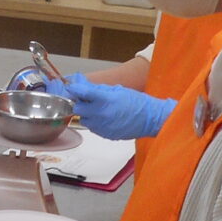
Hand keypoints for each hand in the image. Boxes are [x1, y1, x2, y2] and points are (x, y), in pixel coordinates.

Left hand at [43, 74, 177, 140]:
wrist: (150, 119)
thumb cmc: (137, 102)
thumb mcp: (117, 90)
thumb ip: (98, 89)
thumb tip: (82, 85)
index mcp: (105, 100)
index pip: (82, 92)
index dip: (74, 88)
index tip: (71, 86)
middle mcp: (101, 114)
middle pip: (77, 109)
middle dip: (79, 103)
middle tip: (84, 99)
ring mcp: (103, 126)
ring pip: (84, 120)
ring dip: (87, 114)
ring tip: (98, 109)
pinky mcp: (105, 135)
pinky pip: (93, 128)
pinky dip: (95, 122)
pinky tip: (105, 118)